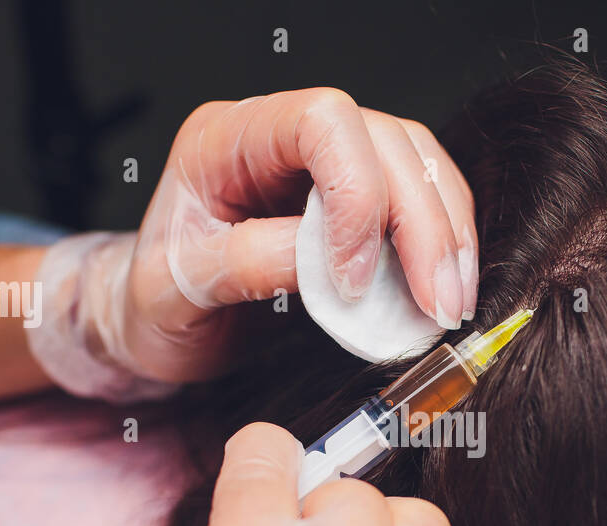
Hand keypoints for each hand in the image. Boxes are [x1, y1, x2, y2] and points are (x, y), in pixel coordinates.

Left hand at [30, 89, 478, 395]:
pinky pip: (420, 198)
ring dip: (447, 234)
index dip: (357, 193)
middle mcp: (282, 135)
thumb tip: (324, 263)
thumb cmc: (155, 303)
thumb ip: (245, 266)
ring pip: (416, 164)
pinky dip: (443, 244)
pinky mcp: (356, 198)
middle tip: (437, 304)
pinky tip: (447, 290)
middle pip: (385, 141)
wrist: (156, 323)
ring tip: (451, 302)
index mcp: (226, 138)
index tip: (355, 280)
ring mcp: (324, 163)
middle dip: (422, 224)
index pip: (321, 122)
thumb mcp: (176, 293)